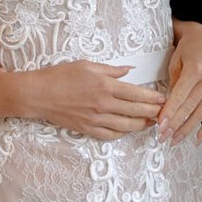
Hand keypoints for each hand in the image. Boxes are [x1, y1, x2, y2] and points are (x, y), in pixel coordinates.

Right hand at [23, 61, 165, 140]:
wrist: (38, 95)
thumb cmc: (60, 76)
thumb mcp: (87, 65)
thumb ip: (111, 70)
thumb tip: (129, 71)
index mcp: (106, 86)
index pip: (137, 94)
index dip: (153, 98)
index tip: (163, 99)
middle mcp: (104, 105)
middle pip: (137, 112)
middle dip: (153, 112)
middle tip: (162, 111)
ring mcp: (96, 120)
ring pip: (127, 126)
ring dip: (141, 125)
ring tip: (150, 122)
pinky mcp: (88, 130)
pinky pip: (111, 135)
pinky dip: (122, 133)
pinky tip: (127, 128)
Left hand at [158, 19, 201, 142]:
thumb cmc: (186, 48)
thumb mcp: (174, 62)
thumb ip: (172, 84)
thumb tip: (166, 108)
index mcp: (196, 71)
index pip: (180, 97)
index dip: (169, 113)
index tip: (159, 126)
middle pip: (190, 108)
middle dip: (175, 125)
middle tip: (163, 137)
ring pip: (201, 114)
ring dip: (187, 129)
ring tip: (175, 140)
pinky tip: (198, 138)